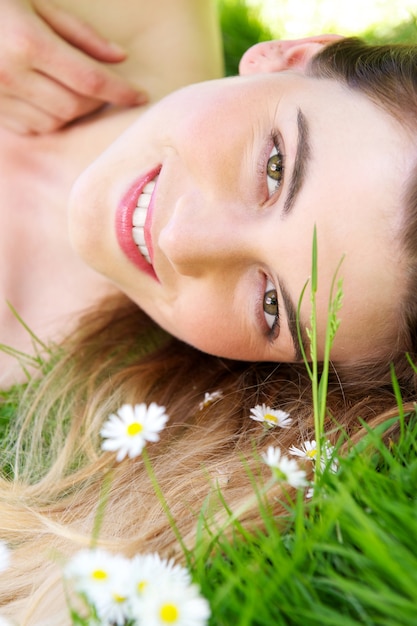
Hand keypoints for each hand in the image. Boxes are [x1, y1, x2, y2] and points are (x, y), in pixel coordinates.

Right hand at [0, 0, 146, 133]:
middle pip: (75, 105)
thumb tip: (120, 59)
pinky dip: (51, 119)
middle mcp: (10, 74)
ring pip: (56, 121)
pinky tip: (49, 99)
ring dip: (75, 111)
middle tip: (105, 87)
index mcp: (26, 42)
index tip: (140, 96)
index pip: (89, 79)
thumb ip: (79, 33)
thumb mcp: (34, 2)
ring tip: (74, 89)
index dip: (120, 91)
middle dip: (98, 100)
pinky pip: (33, 128)